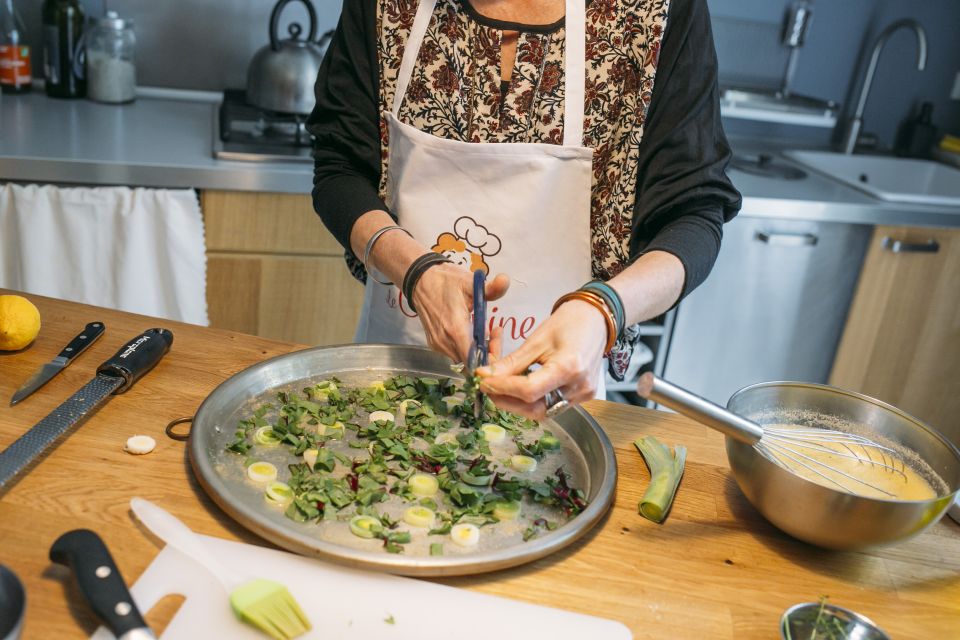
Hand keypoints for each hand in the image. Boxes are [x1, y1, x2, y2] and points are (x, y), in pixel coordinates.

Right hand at [411, 263, 509, 361]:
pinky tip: (470, 330)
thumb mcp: (470, 282)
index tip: (497, 339)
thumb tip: (506, 279)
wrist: (420, 281)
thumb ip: (490, 288)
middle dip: (487, 351)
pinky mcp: (435, 344)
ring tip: (483, 328)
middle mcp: (445, 342)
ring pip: (464, 358)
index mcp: (456, 329)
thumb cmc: (446, 281)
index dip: (490, 356)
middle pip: (472, 361)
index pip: (475, 360)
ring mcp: (438, 344)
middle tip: (495, 331)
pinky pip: (455, 353)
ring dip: (476, 349)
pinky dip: (465, 346)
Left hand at [476, 300, 607, 418]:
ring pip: (543, 411)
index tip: (482, 381)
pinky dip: (533, 400)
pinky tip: (521, 387)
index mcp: (569, 367)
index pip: (528, 390)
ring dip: (518, 403)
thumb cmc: (569, 322)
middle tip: (488, 387)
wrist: (597, 319)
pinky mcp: (584, 397)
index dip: (502, 388)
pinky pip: (553, 405)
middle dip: (507, 401)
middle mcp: (579, 387)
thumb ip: (511, 363)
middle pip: (535, 409)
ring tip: (502, 387)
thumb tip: (485, 375)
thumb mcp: (536, 339)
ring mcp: (584, 395)